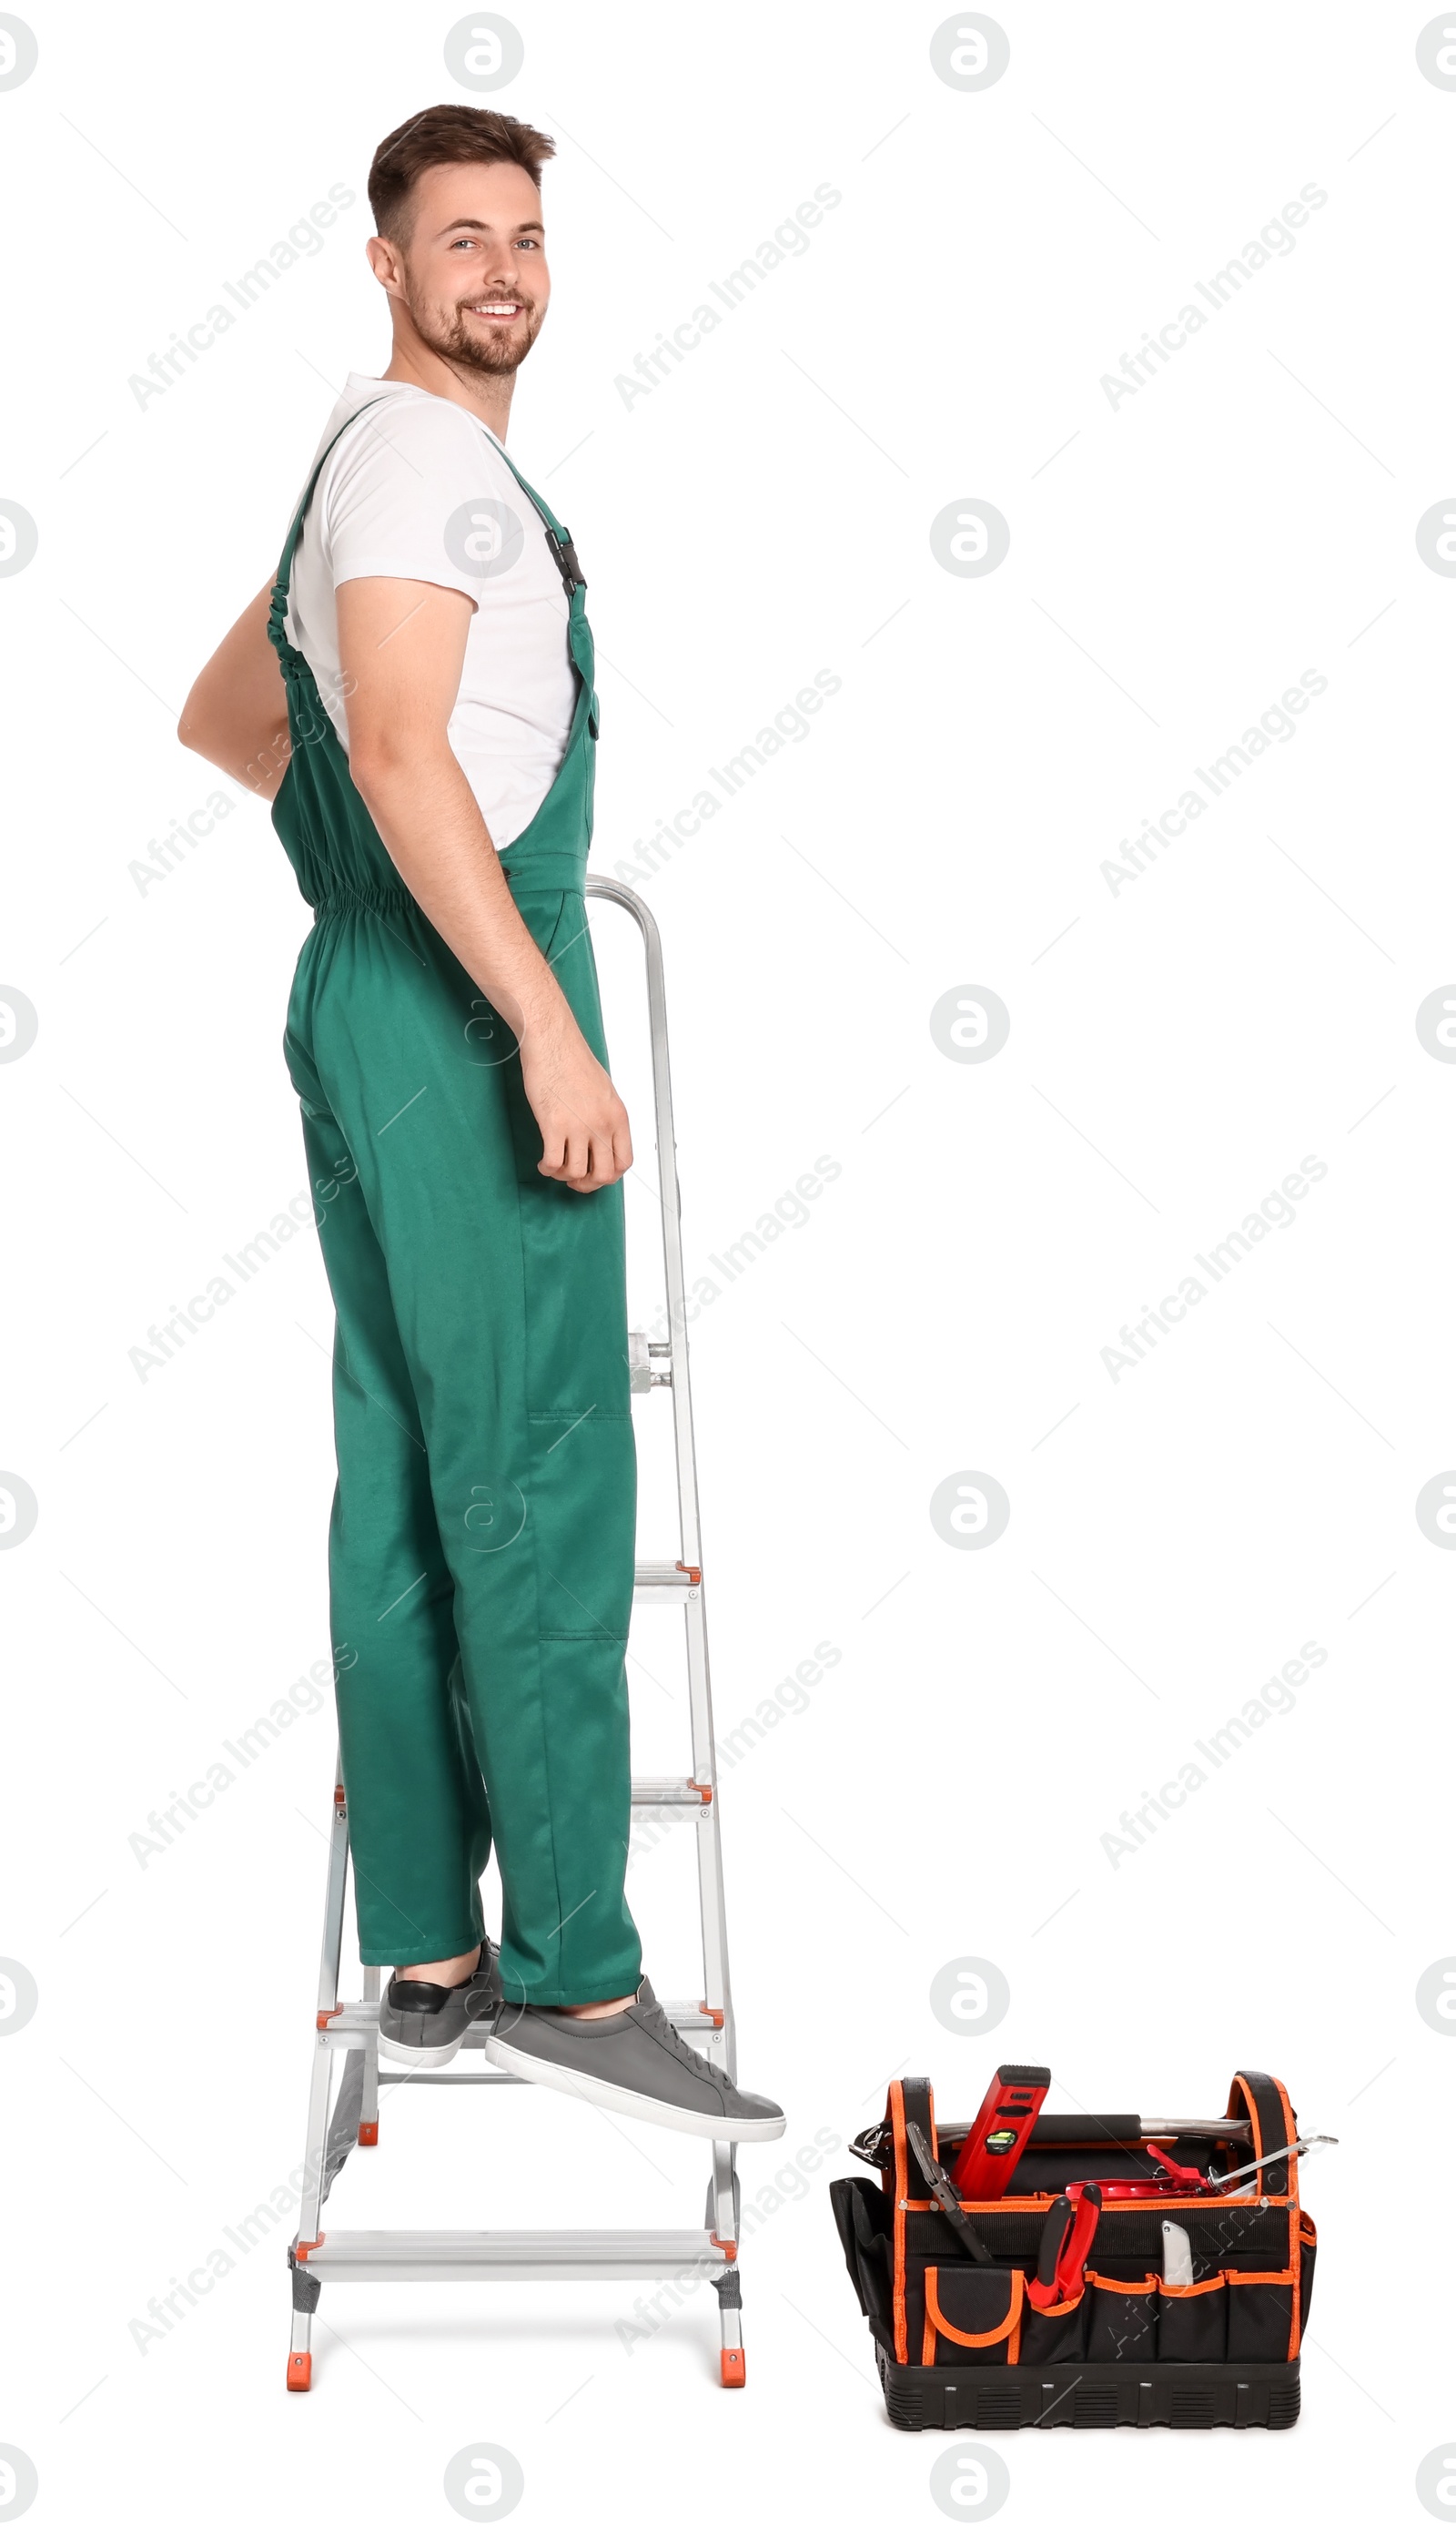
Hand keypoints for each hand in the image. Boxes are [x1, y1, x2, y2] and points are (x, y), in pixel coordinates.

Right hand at [519, 1014, 632, 1191]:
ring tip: (555, 1167)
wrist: (553, 1042)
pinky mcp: (553, 1125)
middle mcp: (602, 1125)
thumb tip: (599, 1140)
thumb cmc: (573, 1060)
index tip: (597, 1175)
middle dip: (587, 1184)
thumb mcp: (603, 1092)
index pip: (624, 1161)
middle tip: (575, 1179)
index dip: (610, 1176)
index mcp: (617, 1117)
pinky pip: (553, 1163)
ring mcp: (578, 1127)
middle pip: (603, 1174)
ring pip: (576, 1173)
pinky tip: (543, 1162)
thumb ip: (605, 1118)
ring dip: (563, 1176)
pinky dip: (547, 1168)